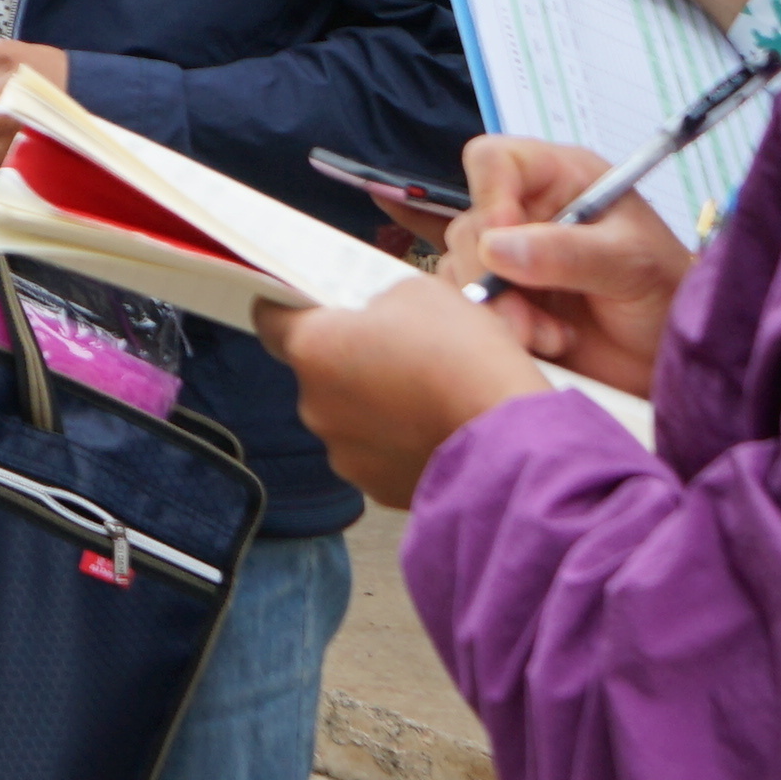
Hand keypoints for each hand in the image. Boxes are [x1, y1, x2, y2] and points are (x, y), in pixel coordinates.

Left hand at [255, 266, 553, 509]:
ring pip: (347, 416)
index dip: (289, 308)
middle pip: (317, 372)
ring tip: (425, 394)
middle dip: (348, 360)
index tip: (309, 305)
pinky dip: (395, 441)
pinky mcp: (374, 487)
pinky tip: (433, 428)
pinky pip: (375, 453)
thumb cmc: (464, 359)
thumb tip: (375, 316)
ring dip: (373, 404)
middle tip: (396, 350)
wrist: (509, 441)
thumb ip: (379, 301)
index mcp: (314, 348)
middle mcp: (315, 405)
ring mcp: (343, 452)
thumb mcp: (421, 292)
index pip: (271, 320)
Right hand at [449, 129, 691, 398]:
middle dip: (494, 279)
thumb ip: (568, 252)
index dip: (490, 197)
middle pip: (470, 225)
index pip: (494, 161)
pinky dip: (500, 331)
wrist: (673, 354)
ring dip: (500, 312)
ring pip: (461, 272)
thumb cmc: (667, 292)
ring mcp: (511, 258)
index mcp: (560, 178)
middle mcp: (528, 212)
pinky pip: (469, 309)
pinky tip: (548, 343)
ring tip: (553, 336)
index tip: (504, 247)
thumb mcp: (631, 263)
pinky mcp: (504, 301)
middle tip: (530, 319)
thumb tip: (496, 249)